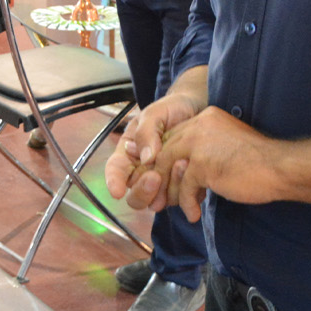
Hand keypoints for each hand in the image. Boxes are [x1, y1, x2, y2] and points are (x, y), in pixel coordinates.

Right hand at [104, 85, 202, 203]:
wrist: (197, 110)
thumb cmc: (170, 109)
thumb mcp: (154, 114)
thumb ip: (146, 133)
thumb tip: (146, 159)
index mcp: (128, 153)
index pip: (115, 171)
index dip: (113, 182)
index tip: (117, 191)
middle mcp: (142, 171)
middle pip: (135, 195)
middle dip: (143, 190)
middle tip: (155, 177)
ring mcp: (162, 181)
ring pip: (157, 201)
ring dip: (167, 189)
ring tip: (181, 164)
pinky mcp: (181, 185)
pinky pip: (180, 197)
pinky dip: (186, 189)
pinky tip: (193, 170)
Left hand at [148, 106, 280, 221]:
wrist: (281, 167)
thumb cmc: (259, 161)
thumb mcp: (227, 144)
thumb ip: (205, 148)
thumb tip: (184, 168)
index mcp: (205, 118)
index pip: (173, 136)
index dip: (167, 159)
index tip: (168, 178)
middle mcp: (198, 126)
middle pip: (165, 151)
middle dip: (162, 176)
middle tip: (164, 196)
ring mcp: (198, 144)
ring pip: (169, 170)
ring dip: (172, 192)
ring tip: (177, 207)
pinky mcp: (202, 165)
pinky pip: (184, 188)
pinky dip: (187, 204)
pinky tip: (194, 214)